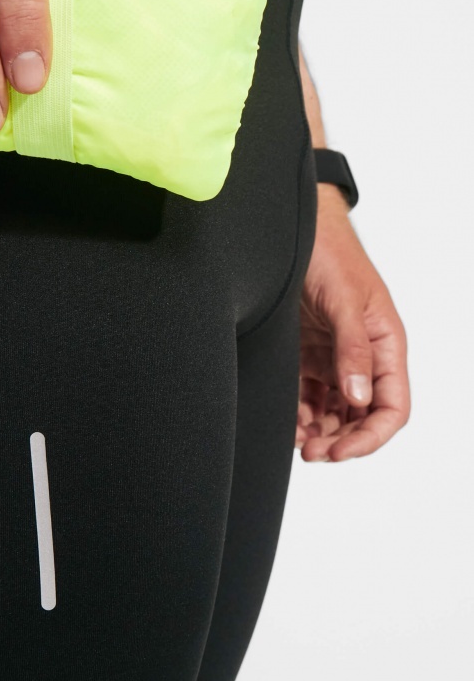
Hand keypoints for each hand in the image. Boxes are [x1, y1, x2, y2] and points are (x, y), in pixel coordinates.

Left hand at [296, 185, 410, 461]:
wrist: (294, 228)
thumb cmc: (330, 254)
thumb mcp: (345, 301)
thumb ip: (353, 348)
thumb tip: (359, 398)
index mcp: (385, 345)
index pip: (391, 407)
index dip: (370, 436)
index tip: (340, 451)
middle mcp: (363, 356)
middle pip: (362, 417)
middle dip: (340, 440)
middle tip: (311, 452)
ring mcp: (334, 357)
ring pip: (335, 412)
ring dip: (319, 432)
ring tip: (297, 441)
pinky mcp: (307, 354)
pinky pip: (309, 396)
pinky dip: (301, 415)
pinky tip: (288, 423)